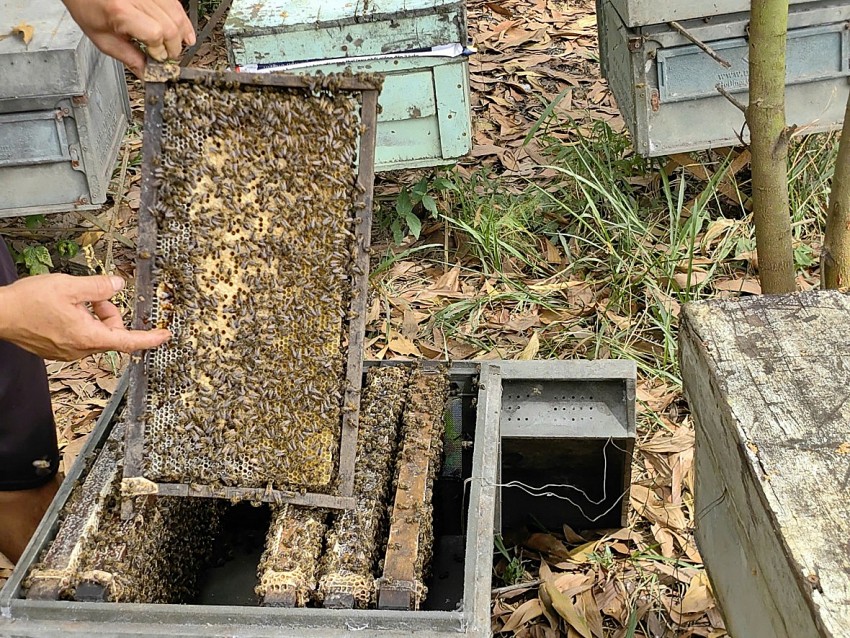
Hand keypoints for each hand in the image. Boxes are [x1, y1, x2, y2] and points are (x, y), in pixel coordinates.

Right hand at [0, 274, 169, 360]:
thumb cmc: (28, 303)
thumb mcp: (70, 286)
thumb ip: (99, 286)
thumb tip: (118, 285)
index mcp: (88, 337)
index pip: (129, 341)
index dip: (150, 338)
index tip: (165, 336)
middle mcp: (81, 349)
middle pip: (112, 333)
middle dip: (110, 313)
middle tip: (95, 296)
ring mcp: (69, 351)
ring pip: (96, 333)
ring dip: (94, 315)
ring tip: (75, 300)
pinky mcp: (59, 349)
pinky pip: (81, 335)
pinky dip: (81, 321)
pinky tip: (65, 309)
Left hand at [61, 0, 195, 76]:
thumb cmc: (87, 6)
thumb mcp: (102, 38)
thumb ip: (128, 57)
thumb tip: (147, 73)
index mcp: (119, 10)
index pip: (155, 34)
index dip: (159, 51)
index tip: (156, 59)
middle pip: (170, 27)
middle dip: (172, 47)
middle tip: (166, 56)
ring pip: (177, 16)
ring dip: (182, 35)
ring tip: (178, 47)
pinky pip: (176, 5)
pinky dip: (183, 20)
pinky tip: (185, 32)